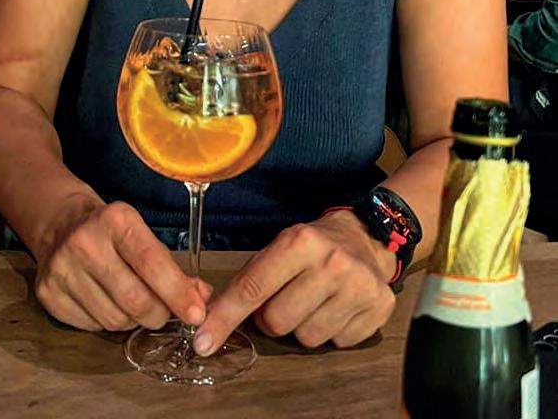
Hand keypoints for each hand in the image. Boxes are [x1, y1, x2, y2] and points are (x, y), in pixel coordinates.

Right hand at [35, 198, 209, 331]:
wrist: (61, 223)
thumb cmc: (111, 231)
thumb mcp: (142, 233)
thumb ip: (171, 267)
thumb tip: (201, 299)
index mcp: (114, 220)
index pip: (151, 263)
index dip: (177, 292)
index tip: (197, 313)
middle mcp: (84, 242)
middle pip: (134, 299)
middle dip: (159, 313)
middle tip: (165, 312)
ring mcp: (61, 269)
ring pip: (114, 320)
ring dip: (133, 320)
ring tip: (134, 303)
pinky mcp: (48, 294)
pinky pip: (91, 326)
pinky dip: (108, 322)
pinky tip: (108, 303)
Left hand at [192, 211, 395, 354]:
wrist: (366, 238)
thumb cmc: (313, 245)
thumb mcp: (279, 247)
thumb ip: (250, 279)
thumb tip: (212, 316)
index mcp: (300, 242)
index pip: (253, 288)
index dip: (225, 317)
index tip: (203, 340)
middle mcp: (331, 263)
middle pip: (278, 321)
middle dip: (271, 319)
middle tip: (282, 300)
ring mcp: (358, 287)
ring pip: (307, 338)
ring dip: (301, 326)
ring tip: (312, 302)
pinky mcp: (377, 308)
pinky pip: (336, 343)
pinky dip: (329, 331)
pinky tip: (335, 307)